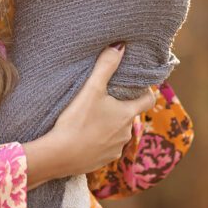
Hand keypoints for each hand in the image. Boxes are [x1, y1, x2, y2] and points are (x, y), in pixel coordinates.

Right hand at [47, 44, 156, 176]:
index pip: (148, 99)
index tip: (135, 85)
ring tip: (92, 117)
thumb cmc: (76, 120)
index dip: (145, 90)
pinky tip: (85, 135)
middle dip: (121, 107)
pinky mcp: (104, 161)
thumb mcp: (91, 89)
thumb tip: (120, 46)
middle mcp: (127, 133)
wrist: (59, 155)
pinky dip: (100, 140)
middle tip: (105, 98)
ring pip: (118, 132)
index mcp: (127, 114)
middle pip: (130, 115)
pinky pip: (107, 147)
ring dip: (110, 124)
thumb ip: (106, 66)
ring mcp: (116, 149)